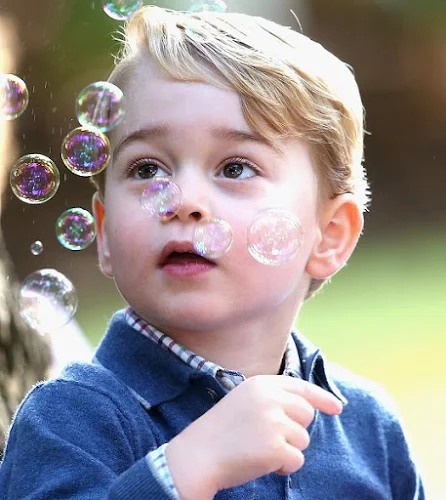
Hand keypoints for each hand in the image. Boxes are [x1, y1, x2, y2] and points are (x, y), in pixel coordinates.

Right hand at [165, 375, 341, 498]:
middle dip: (294, 429)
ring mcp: (273, 421)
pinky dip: (284, 466)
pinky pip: (297, 460)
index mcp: (261, 383)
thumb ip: (273, 399)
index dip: (322, 397)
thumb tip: (309, 408)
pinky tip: (262, 462)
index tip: (337, 407)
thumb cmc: (222, 431)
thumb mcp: (245, 401)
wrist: (198, 455)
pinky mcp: (276, 447)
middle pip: (306, 414)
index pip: (301, 387)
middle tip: (268, 436)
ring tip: (259, 448)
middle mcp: (270, 398)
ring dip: (287, 449)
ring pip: (303, 439)